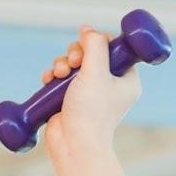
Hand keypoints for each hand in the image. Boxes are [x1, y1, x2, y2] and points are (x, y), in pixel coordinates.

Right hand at [40, 25, 141, 156]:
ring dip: (62, 63)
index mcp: (126, 79)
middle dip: (76, 53)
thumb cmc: (90, 112)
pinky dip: (53, 76)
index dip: (98, 42)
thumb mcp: (96, 71)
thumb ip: (95, 45)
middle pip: (91, 52)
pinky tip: (49, 80)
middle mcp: (110, 85)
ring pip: (73, 64)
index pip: (114, 47)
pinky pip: (61, 78)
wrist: (74, 145)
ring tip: (59, 75)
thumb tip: (88, 30)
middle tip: (73, 64)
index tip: (88, 46)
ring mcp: (90, 93)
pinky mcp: (72, 99)